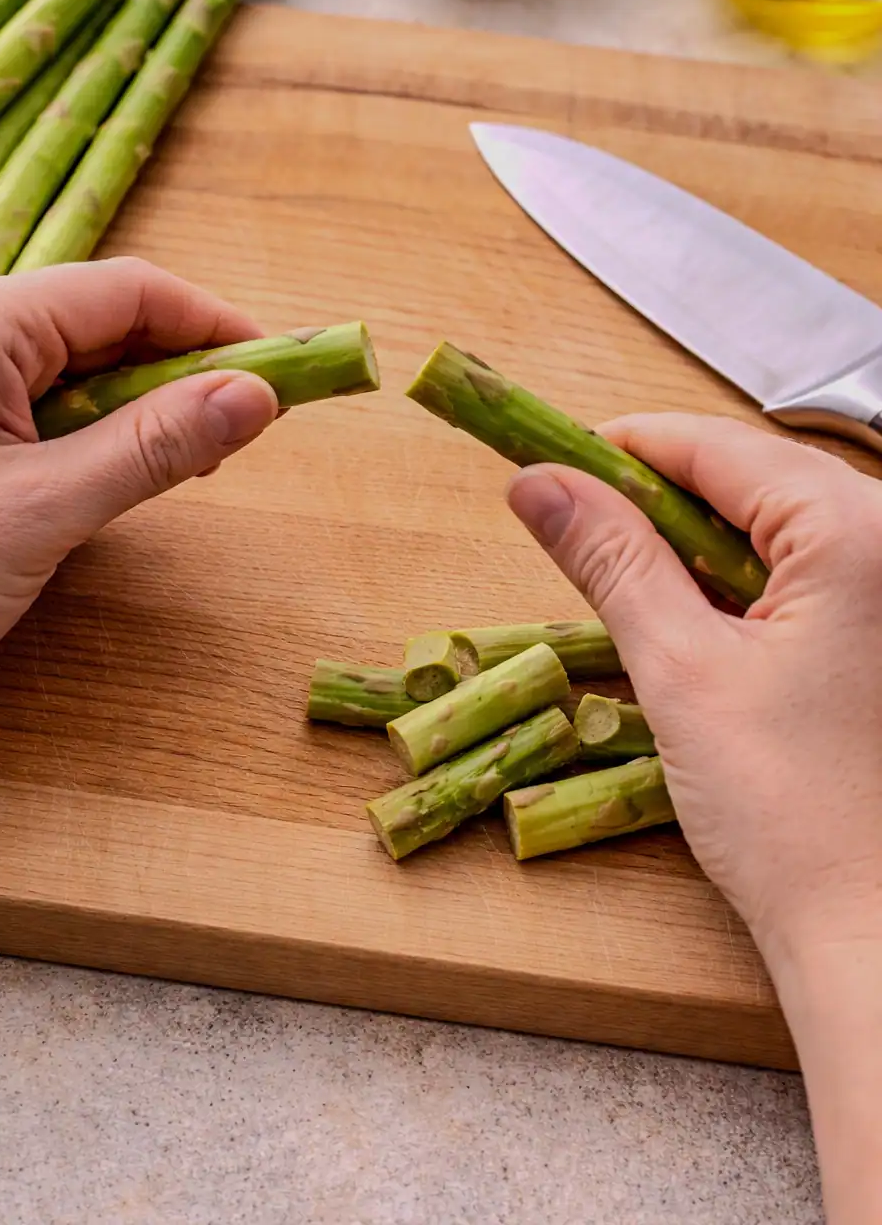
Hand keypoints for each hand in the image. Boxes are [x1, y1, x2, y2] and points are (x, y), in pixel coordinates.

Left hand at [0, 258, 277, 736]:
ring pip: (87, 370)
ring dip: (148, 410)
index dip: (219, 327)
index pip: (132, 291)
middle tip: (252, 431)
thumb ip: (154, 447)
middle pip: (112, 323)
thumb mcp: (41, 511)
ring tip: (196, 465)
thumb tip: (258, 396)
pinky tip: (130, 480)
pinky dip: (105, 438)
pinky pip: (53, 411)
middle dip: (187, 370)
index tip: (288, 375)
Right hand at [508, 416, 881, 1222]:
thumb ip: (610, 559)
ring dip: (697, 552)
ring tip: (633, 596)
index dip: (624, 450)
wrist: (874, 940)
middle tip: (576, 538)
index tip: (551, 466)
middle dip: (657, 504)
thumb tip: (539, 485)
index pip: (719, 446)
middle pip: (751, 481)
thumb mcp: (680, 670)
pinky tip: (700, 633)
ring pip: (776, 531)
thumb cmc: (793, 815)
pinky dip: (741, 592)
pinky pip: (806, 579)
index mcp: (856, 530)